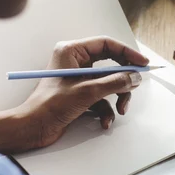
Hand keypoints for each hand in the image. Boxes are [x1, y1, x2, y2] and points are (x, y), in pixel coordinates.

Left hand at [18, 36, 148, 148]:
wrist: (32, 129)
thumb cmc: (49, 106)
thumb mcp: (88, 91)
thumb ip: (115, 82)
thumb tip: (135, 77)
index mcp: (72, 51)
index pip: (107, 44)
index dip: (127, 53)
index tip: (142, 63)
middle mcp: (76, 61)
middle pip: (111, 64)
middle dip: (123, 79)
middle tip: (135, 85)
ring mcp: (79, 78)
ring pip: (109, 82)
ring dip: (117, 97)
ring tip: (120, 109)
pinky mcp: (80, 93)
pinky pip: (102, 97)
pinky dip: (107, 109)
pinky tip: (105, 121)